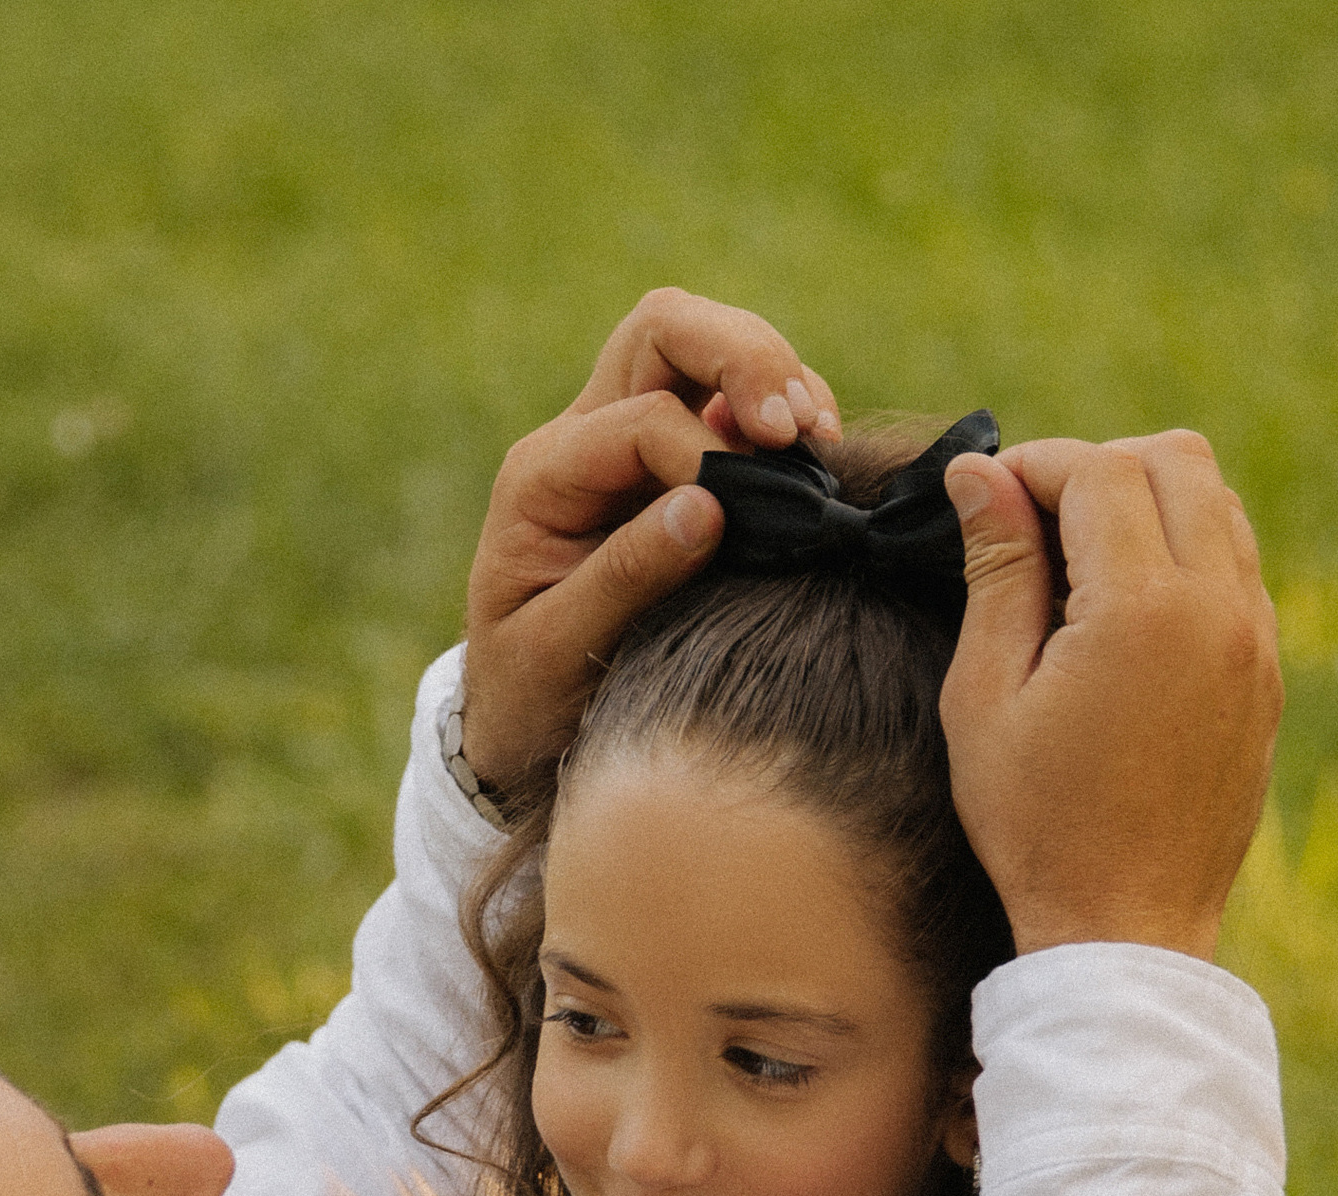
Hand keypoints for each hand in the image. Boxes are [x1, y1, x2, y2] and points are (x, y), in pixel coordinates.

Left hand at [458, 288, 842, 786]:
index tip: (739, 520)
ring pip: (703, 346)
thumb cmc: (529, 694)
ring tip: (818, 436)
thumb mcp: (556, 650)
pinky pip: (731, 400)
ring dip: (772, 376)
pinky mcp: (675, 466)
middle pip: (666, 330)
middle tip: (797, 426)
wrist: (518, 723)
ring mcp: (630, 444)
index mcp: (543, 476)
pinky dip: (783, 411)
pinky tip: (817, 451)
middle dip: (742, 356)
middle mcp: (583, 439)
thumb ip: (625, 577)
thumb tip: (706, 507)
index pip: (640, 416)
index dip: (705, 453)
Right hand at [938, 431, 1282, 957]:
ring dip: (1151, 505)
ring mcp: (1254, 643)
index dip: (1032, 467)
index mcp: (1142, 611)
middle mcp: (1217, 611)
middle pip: (1176, 460)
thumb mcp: (987, 697)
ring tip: (1084, 567)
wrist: (1126, 930)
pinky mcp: (1267, 677)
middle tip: (1039, 524)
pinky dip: (1187, 557)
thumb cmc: (1038, 826)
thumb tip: (979, 473)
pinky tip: (1129, 614)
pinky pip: (1239, 569)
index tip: (987, 500)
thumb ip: (995, 572)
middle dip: (1100, 469)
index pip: (1097, 472)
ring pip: (1220, 505)